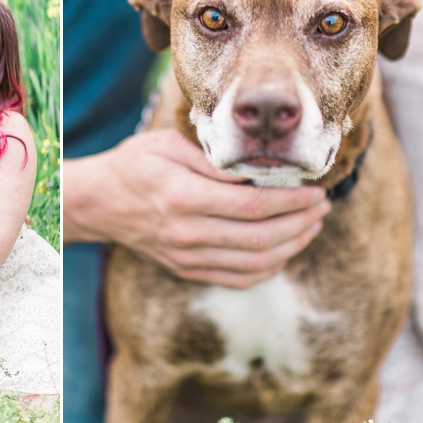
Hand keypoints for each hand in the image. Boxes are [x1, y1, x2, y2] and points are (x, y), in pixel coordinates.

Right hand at [64, 128, 330, 287]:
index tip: (315, 190)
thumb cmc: (136, 165)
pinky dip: (269, 267)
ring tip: (311, 226)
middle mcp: (187, 233)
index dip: (292, 201)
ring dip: (292, 246)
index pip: (253, 205)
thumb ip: (213, 157)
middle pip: (261, 238)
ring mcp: (187, 257)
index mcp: (183, 197)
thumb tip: (259, 166)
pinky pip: (239, 278)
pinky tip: (285, 248)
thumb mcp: (169, 144)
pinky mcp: (188, 270)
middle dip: (301, 223)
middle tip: (322, 206)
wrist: (100, 203)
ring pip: (255, 263)